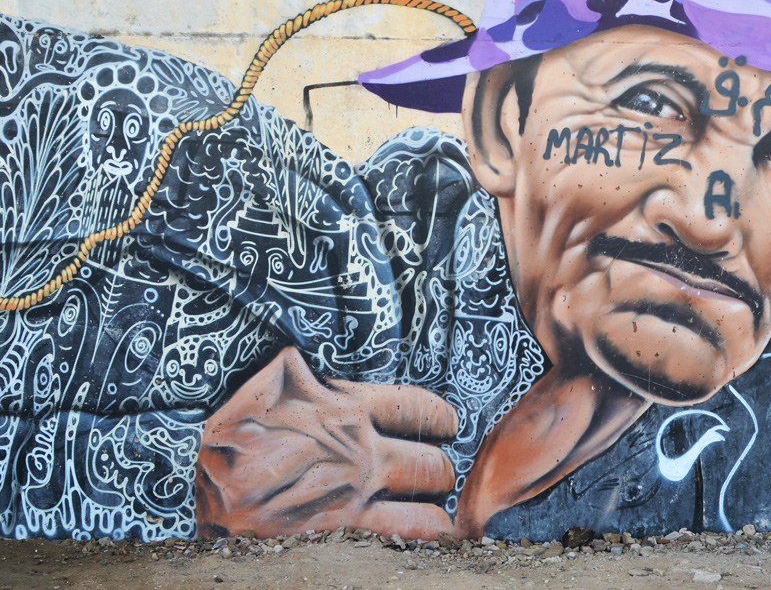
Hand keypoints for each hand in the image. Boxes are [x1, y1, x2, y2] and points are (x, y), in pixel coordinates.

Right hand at [195, 346, 457, 538]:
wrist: (181, 471)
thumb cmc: (228, 425)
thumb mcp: (276, 383)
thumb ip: (319, 377)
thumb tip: (333, 370)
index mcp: (345, 406)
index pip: (421, 410)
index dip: (442, 421)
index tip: (447, 427)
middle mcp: (358, 451)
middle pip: (435, 466)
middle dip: (439, 473)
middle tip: (434, 478)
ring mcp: (350, 498)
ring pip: (430, 512)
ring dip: (435, 513)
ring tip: (433, 515)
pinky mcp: (336, 536)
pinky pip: (402, 541)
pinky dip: (419, 541)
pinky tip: (422, 540)